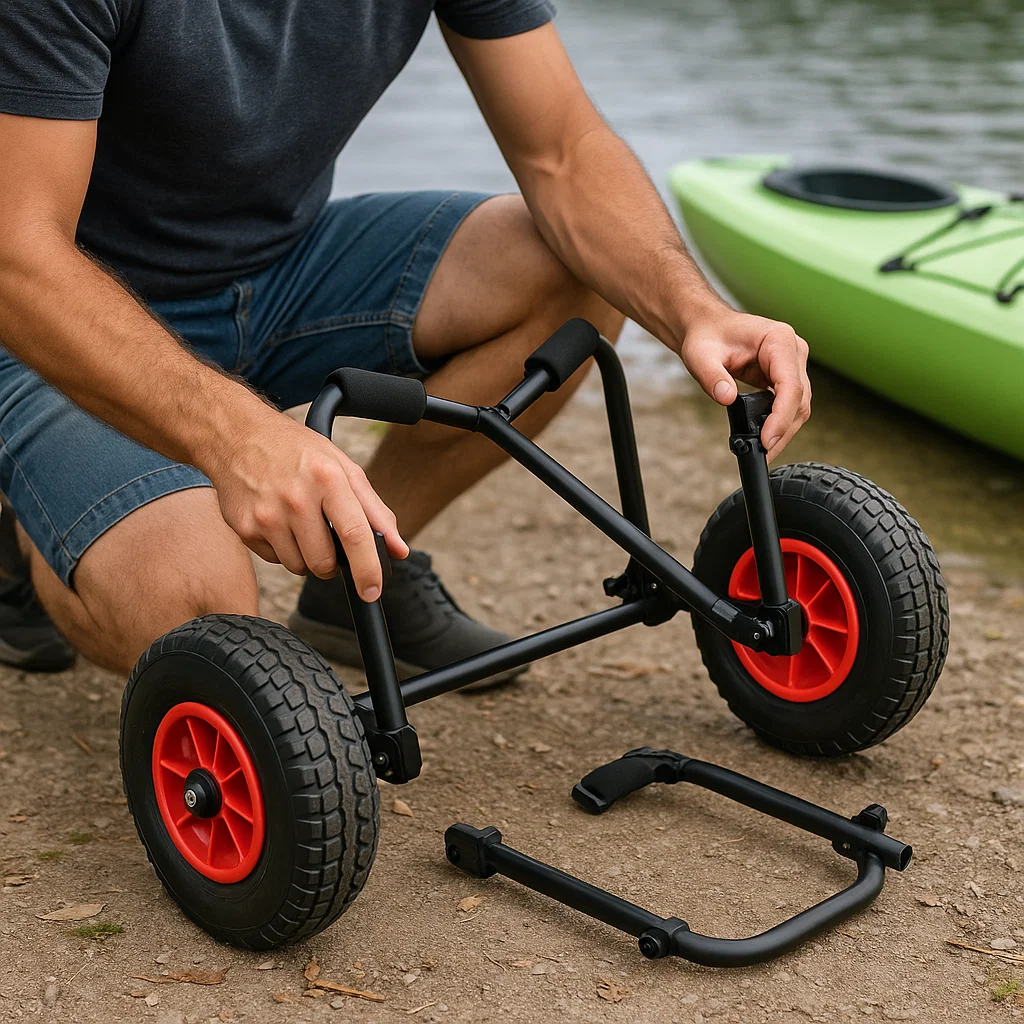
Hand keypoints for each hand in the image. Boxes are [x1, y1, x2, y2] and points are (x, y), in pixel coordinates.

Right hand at [203, 407, 407, 600]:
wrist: (237, 436)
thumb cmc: (297, 451)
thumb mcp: (343, 467)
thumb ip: (375, 511)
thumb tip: (399, 549)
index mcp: (328, 479)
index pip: (355, 535)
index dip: (368, 570)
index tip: (372, 591)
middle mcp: (296, 499)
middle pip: (324, 562)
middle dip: (333, 563)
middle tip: (329, 540)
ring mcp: (267, 515)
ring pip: (299, 567)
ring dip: (307, 557)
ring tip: (301, 524)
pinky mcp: (245, 528)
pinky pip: (275, 560)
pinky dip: (283, 550)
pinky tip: (279, 522)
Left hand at [679, 308, 810, 460]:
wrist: (707, 328)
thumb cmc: (707, 336)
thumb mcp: (701, 356)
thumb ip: (713, 377)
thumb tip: (727, 398)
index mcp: (778, 339)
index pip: (790, 385)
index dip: (781, 416)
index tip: (767, 439)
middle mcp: (792, 350)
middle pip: (800, 399)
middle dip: (783, 429)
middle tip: (763, 453)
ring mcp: (791, 364)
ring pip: (798, 405)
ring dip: (783, 430)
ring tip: (763, 451)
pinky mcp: (784, 376)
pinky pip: (788, 404)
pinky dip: (778, 422)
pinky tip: (764, 437)